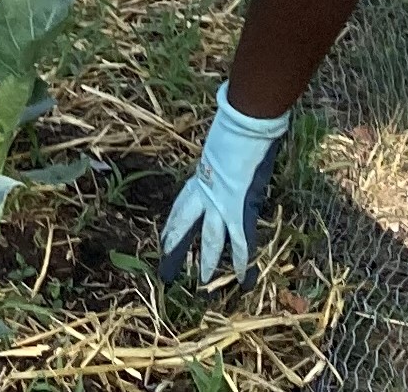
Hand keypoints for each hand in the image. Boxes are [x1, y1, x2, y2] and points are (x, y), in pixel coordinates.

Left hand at [158, 86, 289, 289]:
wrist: (243, 125)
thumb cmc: (236, 126)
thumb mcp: (221, 146)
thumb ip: (221, 156)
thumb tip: (226, 151)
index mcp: (201, 178)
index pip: (181, 206)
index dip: (173, 224)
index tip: (164, 239)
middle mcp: (205, 193)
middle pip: (186, 225)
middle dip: (177, 247)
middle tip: (166, 271)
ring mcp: (221, 203)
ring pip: (211, 239)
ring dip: (209, 262)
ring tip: (203, 283)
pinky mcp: (239, 208)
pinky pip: (241, 241)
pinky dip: (242, 261)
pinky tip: (242, 280)